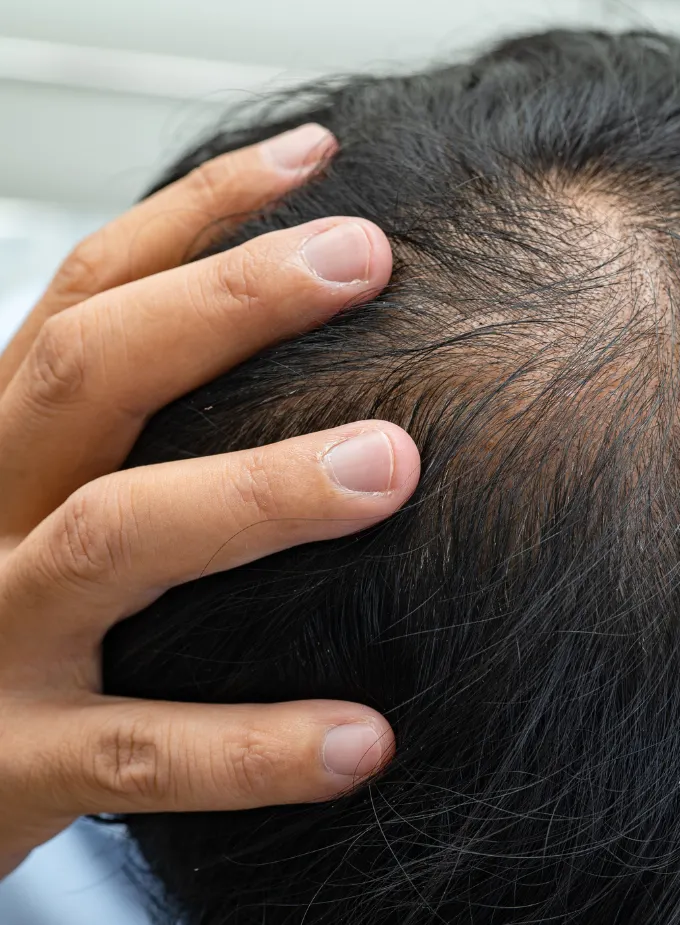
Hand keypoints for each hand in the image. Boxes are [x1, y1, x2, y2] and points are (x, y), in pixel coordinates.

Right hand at [0, 124, 419, 878]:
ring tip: (395, 463)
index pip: (89, 289)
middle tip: (370, 255)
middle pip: (91, 371)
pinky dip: (255, 747)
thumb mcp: (40, 499)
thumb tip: (281, 342)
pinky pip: (142, 754)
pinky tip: (365, 739)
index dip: (198, 213)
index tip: (318, 158)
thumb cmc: (2, 615)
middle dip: (228, 303)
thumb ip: (125, 431)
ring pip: (117, 537)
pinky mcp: (14, 767)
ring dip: (256, 491)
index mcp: (2, 443)